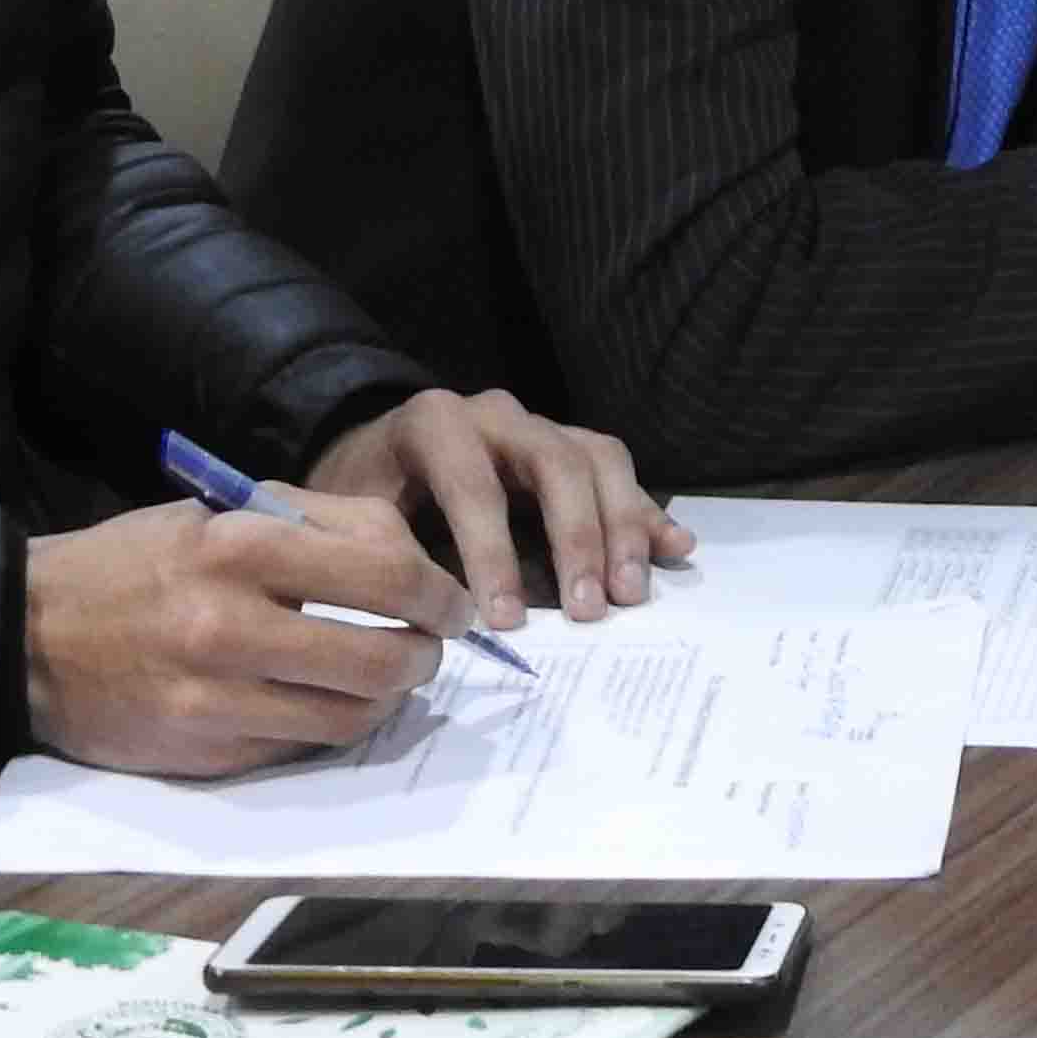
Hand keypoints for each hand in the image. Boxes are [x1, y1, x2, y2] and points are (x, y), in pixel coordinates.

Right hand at [21, 495, 461, 778]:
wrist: (28, 635)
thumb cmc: (135, 563)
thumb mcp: (219, 512)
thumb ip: (314, 524)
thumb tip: (409, 558)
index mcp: (239, 547)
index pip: (385, 571)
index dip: (438, 592)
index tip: (452, 602)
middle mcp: (229, 625)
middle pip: (381, 655)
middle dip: (426, 655)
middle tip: (432, 647)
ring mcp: (215, 698)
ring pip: (351, 715)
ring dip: (389, 700)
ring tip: (390, 677)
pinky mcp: (204, 753)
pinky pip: (301, 746)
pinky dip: (333, 726)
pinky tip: (332, 703)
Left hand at [307, 385, 689, 630]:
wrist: (375, 455)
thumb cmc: (367, 497)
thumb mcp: (361, 523)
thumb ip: (402, 560)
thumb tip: (443, 624)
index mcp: (434, 423)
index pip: (473, 484)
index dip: (491, 553)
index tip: (505, 622)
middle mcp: (497, 413)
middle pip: (556, 461)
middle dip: (576, 539)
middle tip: (588, 611)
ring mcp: (541, 425)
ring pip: (599, 458)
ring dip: (622, 528)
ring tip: (630, 594)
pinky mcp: (571, 445)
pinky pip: (618, 471)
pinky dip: (647, 513)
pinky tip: (675, 548)